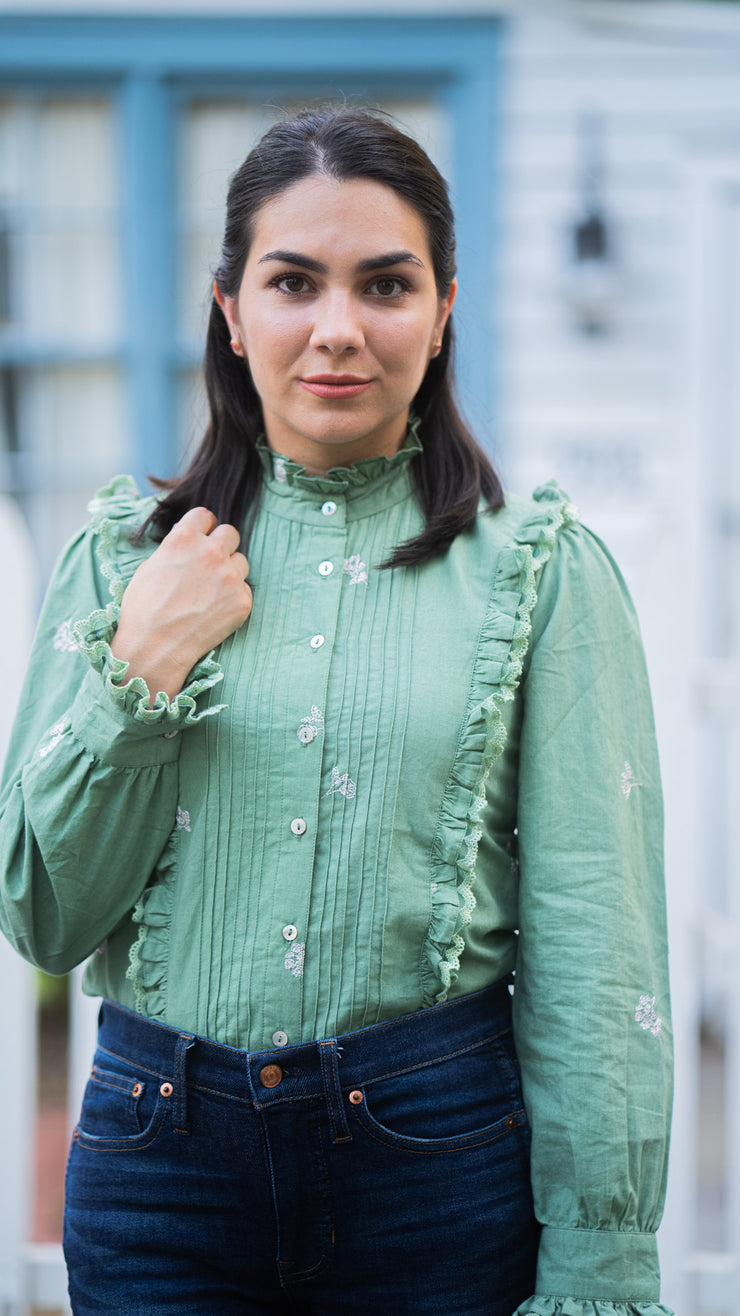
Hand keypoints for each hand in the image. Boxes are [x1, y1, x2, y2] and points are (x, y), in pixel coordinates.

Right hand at [110, 508, 251, 701]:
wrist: (155, 647)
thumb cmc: (144, 609)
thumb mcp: (150, 566)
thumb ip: (175, 549)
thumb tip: (189, 544)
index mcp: (184, 538)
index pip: (206, 516)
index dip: (203, 528)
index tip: (202, 538)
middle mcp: (211, 552)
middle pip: (231, 533)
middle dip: (221, 546)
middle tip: (210, 565)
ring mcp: (230, 576)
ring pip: (241, 562)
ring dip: (229, 572)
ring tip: (209, 593)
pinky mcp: (242, 600)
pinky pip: (244, 590)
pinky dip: (233, 598)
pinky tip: (214, 611)